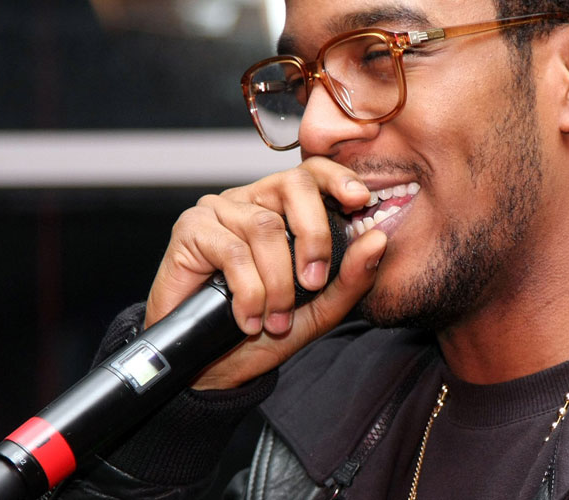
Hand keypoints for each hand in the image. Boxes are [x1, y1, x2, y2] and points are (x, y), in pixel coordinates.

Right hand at [143, 156, 386, 389]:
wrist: (214, 365)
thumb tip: (377, 239)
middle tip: (313, 281)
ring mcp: (219, 210)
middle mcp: (253, 200)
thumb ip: (351, 276)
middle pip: (294, 185)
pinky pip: (232, 250)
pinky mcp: (191, 229)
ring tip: (275, 319)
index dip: (338, 178)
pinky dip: (248, 291)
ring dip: (277, 282)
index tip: (359, 201)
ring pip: (265, 226)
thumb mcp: (320, 308)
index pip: (314, 172)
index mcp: (285, 209)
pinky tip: (248, 318)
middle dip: (314, 234)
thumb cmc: (266, 330)